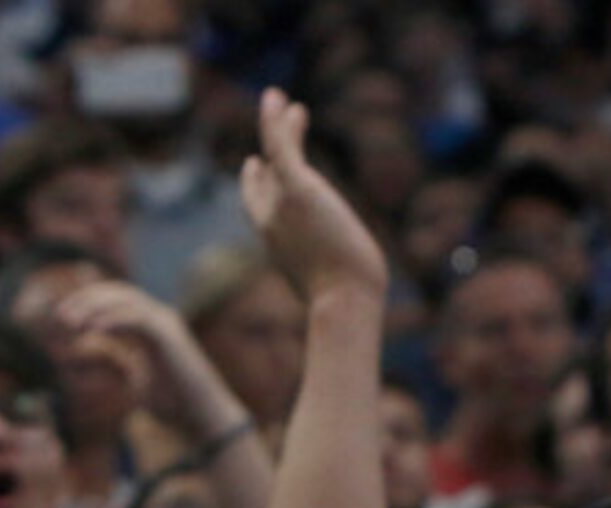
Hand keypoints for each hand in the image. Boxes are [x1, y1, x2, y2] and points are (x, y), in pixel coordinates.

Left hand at [53, 280, 245, 444]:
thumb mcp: (139, 383)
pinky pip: (136, 318)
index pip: (116, 301)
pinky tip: (92, 331)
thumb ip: (122, 367)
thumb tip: (101, 365)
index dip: (88, 304)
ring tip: (71, 322)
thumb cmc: (175, 406)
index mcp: (152, 328)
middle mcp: (160, 319)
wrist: (202, 418)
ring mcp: (166, 324)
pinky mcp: (169, 335)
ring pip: (126, 300)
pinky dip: (112, 320)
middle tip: (59, 317)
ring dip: (94, 307)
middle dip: (86, 300)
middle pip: (118, 293)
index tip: (62, 318)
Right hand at [242, 88, 386, 304]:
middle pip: (263, 177)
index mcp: (277, 244)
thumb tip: (355, 285)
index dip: (255, 184)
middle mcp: (270, 221)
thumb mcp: (332, 287)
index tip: (255, 165)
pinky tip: (278, 100)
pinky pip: (281, 145)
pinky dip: (276, 121)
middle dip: (265, 152)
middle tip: (271, 126)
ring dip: (273, 124)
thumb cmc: (347, 305)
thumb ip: (330, 273)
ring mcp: (281, 203)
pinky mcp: (298, 189)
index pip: (258, 207)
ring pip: (272, 153)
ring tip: (277, 98)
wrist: (343, 301)